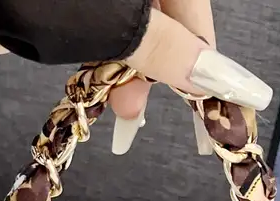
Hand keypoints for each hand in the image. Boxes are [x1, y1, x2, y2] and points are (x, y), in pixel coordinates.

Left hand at [0, 0, 271, 154]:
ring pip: (122, 29)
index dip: (200, 60)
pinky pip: (89, 28)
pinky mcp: (64, 5)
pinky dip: (86, 54)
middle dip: (149, 71)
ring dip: (116, 70)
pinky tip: (79, 70)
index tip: (204, 102)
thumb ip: (167, 50)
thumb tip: (214, 74)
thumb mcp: (114, 24)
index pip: (194, 12)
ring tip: (109, 102)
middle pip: (160, 20)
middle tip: (135, 112)